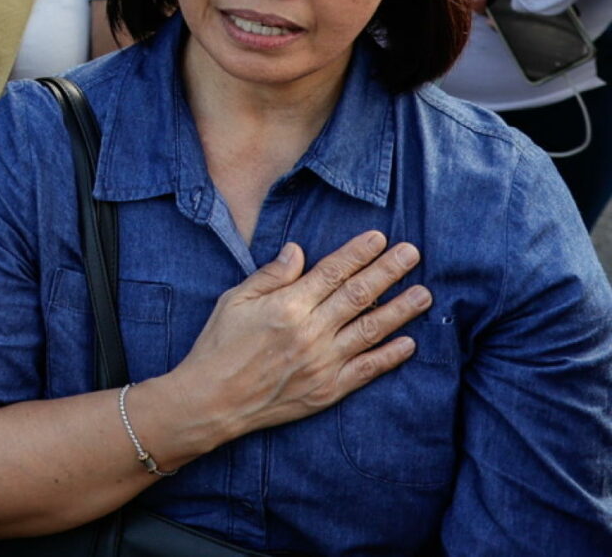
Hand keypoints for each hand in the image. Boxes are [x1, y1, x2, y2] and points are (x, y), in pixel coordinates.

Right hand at [162, 231, 428, 442]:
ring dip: (400, 310)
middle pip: (358, 295)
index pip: (331, 272)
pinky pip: (367, 370)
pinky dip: (390, 356)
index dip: (357, 253)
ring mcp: (323, 363)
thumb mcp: (234, 300)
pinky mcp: (329, 390)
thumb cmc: (219, 345)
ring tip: (424, 293)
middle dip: (388, 271)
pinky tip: (408, 343)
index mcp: (287, 306)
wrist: (213, 400)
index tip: (380, 238)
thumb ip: (270, 276)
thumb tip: (298, 250)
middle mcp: (311, 332)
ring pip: (371, 330)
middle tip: (413, 253)